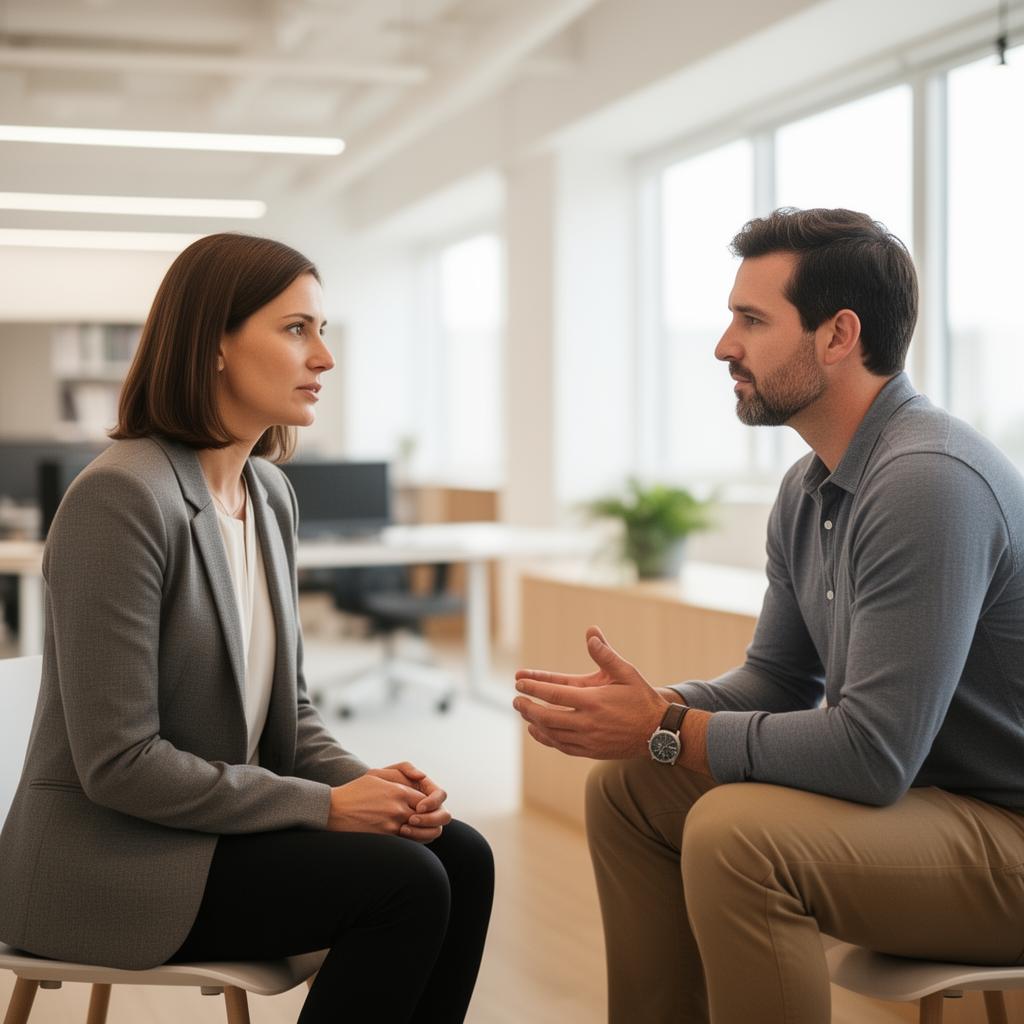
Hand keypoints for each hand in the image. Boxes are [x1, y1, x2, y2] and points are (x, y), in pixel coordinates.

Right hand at [328, 772, 447, 842]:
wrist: (332, 810)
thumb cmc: (354, 791)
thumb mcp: (376, 774)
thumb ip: (401, 772)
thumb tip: (421, 777)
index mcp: (398, 791)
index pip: (426, 800)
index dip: (428, 805)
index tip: (423, 808)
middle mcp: (398, 808)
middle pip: (427, 817)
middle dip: (430, 820)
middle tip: (426, 822)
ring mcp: (391, 825)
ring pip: (420, 832)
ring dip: (423, 833)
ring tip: (419, 831)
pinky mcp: (384, 839)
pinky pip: (406, 843)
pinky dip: (411, 841)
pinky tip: (406, 838)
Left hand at [513, 626, 671, 758]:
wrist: (658, 732)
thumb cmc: (642, 699)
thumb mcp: (627, 673)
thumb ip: (606, 654)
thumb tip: (590, 633)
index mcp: (593, 701)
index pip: (554, 694)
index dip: (534, 687)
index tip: (519, 681)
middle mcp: (588, 723)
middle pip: (547, 716)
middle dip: (527, 707)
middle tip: (516, 700)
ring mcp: (588, 740)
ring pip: (552, 733)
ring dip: (535, 723)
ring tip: (524, 713)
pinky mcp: (591, 751)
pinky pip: (562, 746)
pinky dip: (547, 739)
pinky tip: (539, 731)